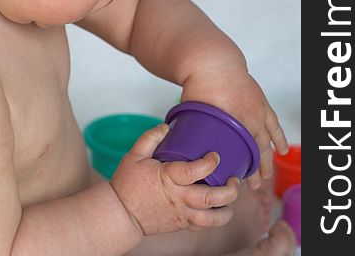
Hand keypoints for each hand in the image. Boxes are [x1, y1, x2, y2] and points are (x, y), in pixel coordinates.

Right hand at [110, 123, 239, 235]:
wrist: (120, 214)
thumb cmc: (127, 184)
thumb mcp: (134, 155)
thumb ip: (150, 138)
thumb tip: (166, 127)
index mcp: (169, 179)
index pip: (196, 171)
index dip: (210, 162)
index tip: (215, 155)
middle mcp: (179, 198)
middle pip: (211, 198)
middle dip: (229, 190)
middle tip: (234, 179)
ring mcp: (181, 214)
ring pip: (212, 219)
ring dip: (226, 210)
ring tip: (231, 199)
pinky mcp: (181, 224)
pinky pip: (202, 226)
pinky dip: (214, 219)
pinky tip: (217, 209)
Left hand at [181, 66, 288, 189]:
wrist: (212, 60)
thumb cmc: (199, 83)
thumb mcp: (191, 110)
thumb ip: (190, 128)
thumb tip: (179, 145)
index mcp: (231, 123)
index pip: (239, 153)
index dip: (240, 169)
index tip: (236, 181)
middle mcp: (248, 118)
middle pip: (255, 150)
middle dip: (255, 170)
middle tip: (253, 186)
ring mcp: (257, 110)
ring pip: (267, 140)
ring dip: (267, 158)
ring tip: (267, 175)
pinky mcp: (261, 101)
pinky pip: (274, 123)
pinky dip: (278, 137)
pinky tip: (281, 149)